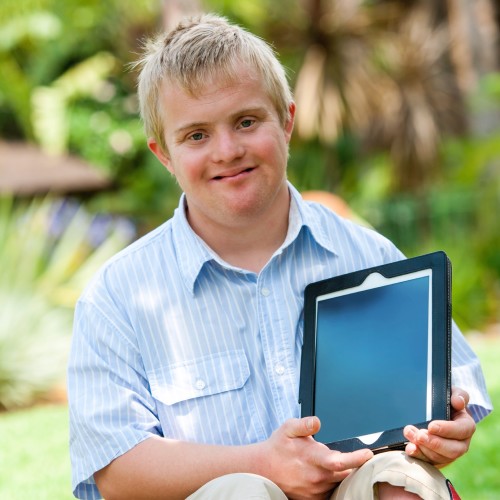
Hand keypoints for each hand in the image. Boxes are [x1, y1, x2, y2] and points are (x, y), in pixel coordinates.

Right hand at [258, 416, 372, 499]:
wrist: (263, 470)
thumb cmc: (278, 447)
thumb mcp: (288, 428)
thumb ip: (304, 424)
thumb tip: (317, 421)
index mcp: (311, 458)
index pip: (339, 462)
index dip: (357, 459)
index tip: (368, 454)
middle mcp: (315, 477)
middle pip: (346, 474)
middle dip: (354, 466)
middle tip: (357, 456)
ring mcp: (315, 491)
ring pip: (339, 482)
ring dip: (342, 474)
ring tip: (334, 463)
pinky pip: (331, 491)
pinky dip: (333, 482)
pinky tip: (325, 473)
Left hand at [403, 386, 475, 466]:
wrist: (434, 410)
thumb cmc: (446, 401)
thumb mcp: (453, 393)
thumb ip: (459, 395)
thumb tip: (458, 402)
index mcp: (466, 426)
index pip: (461, 430)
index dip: (447, 430)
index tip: (431, 426)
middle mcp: (460, 442)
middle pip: (453, 450)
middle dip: (434, 443)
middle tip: (419, 435)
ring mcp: (448, 452)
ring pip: (440, 457)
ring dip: (423, 448)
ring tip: (409, 434)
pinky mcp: (435, 457)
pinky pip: (429, 461)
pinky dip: (418, 455)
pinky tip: (409, 448)